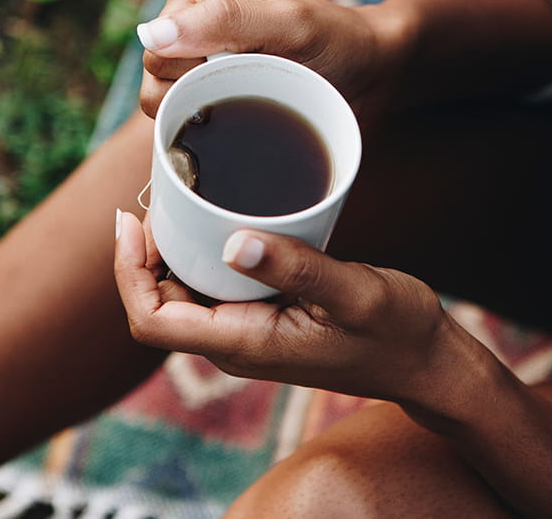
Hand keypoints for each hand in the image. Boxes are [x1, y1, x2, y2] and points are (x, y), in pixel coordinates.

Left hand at [113, 210, 468, 405]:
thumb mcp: (356, 293)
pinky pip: (214, 288)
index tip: (130, 219)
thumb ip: (298, 268)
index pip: (151, 320)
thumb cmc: (397, 332)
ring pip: (183, 295)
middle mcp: (234, 343)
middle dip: (143, 253)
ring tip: (179, 196)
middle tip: (158, 191)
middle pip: (157, 303)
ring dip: (171, 251)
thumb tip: (233, 241)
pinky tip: (216, 218)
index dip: (128, 272)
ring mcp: (247, 333)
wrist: (424, 361)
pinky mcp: (263, 318)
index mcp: (244, 344)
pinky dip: (202, 253)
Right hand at [136, 0, 404, 119]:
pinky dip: (211, 131)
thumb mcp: (290, 25)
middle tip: (256, 87)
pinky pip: (187, 123)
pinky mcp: (215, 94)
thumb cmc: (340, 40)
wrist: (375, 73)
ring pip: (165, 108)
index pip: (158, 50)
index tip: (246, 69)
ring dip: (208, 115)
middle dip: (202, 94)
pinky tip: (246, 125)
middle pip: (155, 80)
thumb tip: (153, 35)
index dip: (194, 70)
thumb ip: (225, 22)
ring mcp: (202, 63)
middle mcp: (193, 26)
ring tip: (255, 104)